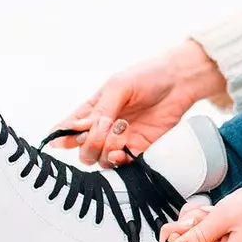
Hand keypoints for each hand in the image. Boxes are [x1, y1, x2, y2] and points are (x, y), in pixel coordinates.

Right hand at [50, 39, 231, 167]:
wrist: (179, 82)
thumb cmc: (146, 77)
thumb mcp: (119, 87)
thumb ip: (101, 110)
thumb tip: (82, 130)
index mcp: (93, 110)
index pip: (69, 128)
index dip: (62, 137)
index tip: (61, 140)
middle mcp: (104, 128)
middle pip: (83, 149)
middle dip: (88, 146)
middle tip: (100, 133)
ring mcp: (121, 140)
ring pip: (100, 159)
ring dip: (105, 152)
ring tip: (119, 135)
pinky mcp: (139, 149)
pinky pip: (122, 165)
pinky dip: (119, 162)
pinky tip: (121, 153)